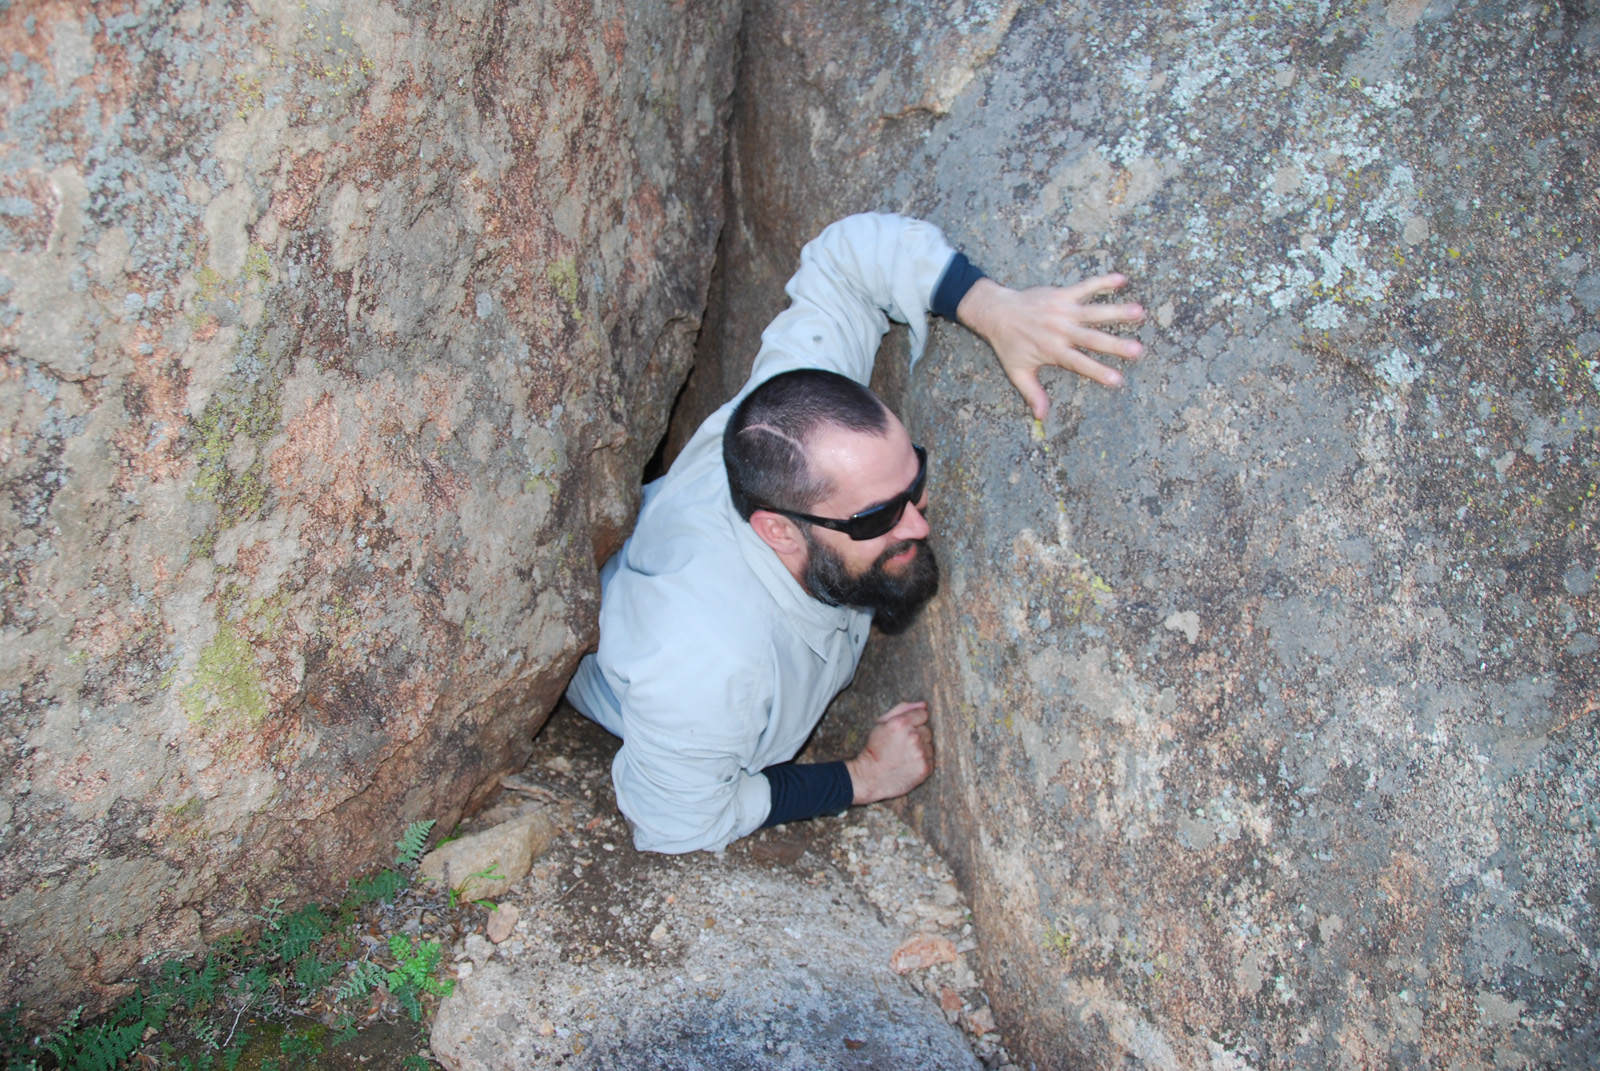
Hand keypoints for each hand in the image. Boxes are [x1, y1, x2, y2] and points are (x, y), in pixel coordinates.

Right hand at [844, 701, 933, 804]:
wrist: (870, 777)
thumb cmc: (875, 749)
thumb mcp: (882, 723)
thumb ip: (903, 709)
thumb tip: (924, 705)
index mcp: (902, 723)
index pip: (923, 714)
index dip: (914, 722)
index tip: (904, 731)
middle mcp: (913, 737)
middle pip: (928, 730)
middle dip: (918, 736)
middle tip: (902, 745)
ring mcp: (920, 754)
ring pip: (930, 746)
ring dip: (921, 750)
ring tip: (905, 756)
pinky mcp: (925, 768)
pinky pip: (931, 761)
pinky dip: (922, 763)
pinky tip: (909, 765)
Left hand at [956, 275, 1144, 416]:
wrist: (996, 312)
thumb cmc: (1008, 344)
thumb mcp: (1017, 372)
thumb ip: (1032, 393)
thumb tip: (1041, 416)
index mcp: (1052, 351)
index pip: (1079, 363)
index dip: (1098, 371)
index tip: (1118, 379)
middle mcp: (1060, 331)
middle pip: (1092, 339)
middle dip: (1115, 345)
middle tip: (1137, 349)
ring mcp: (1062, 311)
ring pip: (1093, 311)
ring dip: (1117, 311)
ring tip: (1139, 312)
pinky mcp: (1061, 294)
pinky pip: (1084, 286)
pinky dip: (1102, 282)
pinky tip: (1121, 279)